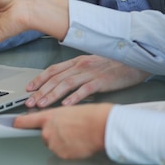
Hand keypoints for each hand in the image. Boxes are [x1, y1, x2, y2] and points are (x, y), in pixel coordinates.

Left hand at [14, 103, 112, 159]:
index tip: (10, 123)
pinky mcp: (61, 154)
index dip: (17, 122)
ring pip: (54, 144)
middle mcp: (48, 130)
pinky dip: (69, 149)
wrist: (99, 126)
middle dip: (54, 133)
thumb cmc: (89, 115)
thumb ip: (57, 117)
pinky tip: (78, 142)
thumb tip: (56, 122)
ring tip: (76, 135)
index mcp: (49, 116)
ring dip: (62, 141)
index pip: (28, 120)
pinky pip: (62, 153)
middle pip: (44, 134)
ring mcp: (54, 143)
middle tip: (69, 129)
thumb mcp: (69, 110)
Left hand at [25, 54, 149, 107]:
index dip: (39, 79)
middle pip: (56, 78)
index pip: (53, 69)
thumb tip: (64, 84)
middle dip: (40, 90)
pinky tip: (65, 105)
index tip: (29, 88)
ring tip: (41, 104)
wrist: (134, 59)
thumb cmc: (115, 63)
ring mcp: (91, 72)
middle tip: (29, 101)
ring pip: (66, 84)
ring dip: (51, 95)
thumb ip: (78, 72)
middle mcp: (81, 65)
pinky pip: (85, 90)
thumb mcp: (93, 64)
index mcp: (78, 61)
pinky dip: (74, 98)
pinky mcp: (102, 80)